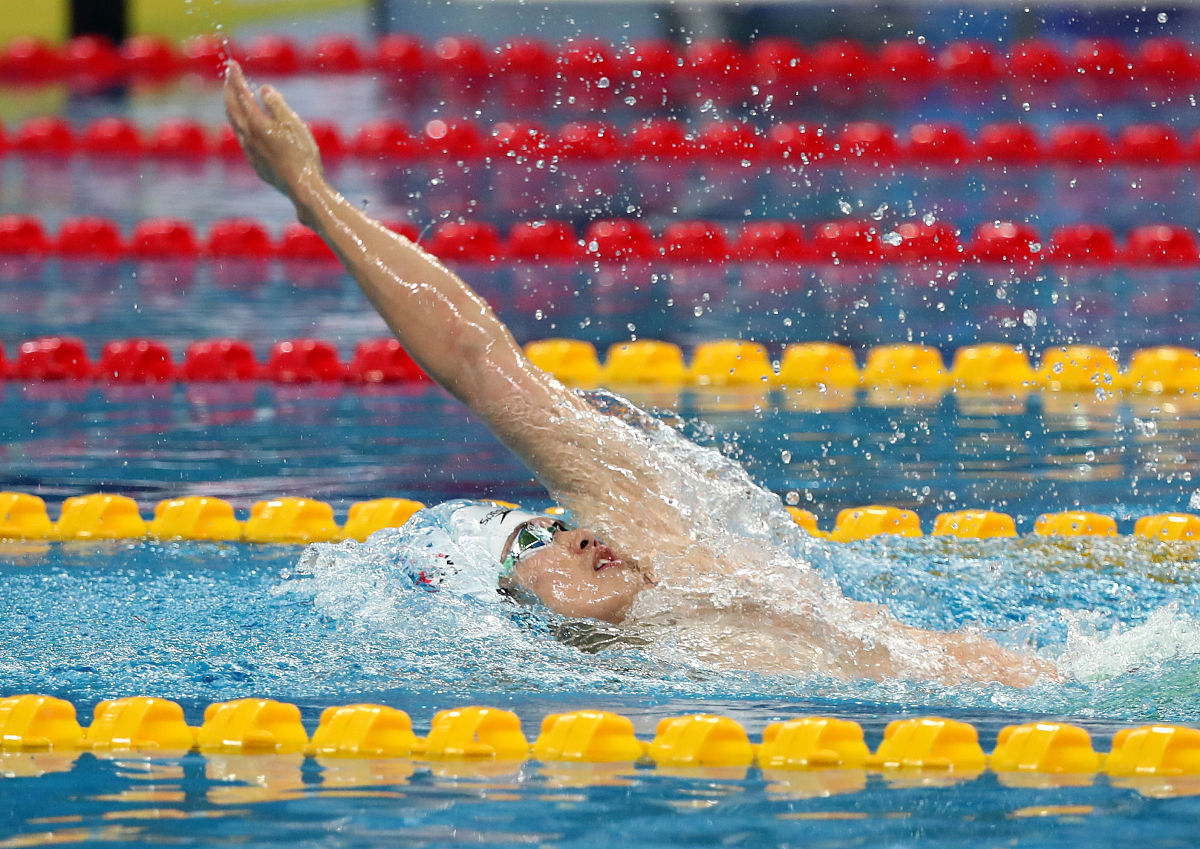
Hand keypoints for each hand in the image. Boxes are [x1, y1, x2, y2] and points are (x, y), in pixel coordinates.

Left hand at [223, 60, 322, 202]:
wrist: (301, 186)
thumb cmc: (301, 153)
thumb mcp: (293, 123)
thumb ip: (276, 104)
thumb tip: (263, 89)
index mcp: (256, 123)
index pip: (241, 94)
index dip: (235, 78)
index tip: (232, 64)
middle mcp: (247, 136)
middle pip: (231, 108)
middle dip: (229, 90)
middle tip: (229, 76)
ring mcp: (250, 151)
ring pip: (234, 124)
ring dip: (232, 107)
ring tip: (234, 99)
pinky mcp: (256, 163)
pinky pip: (242, 138)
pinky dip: (240, 124)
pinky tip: (246, 127)